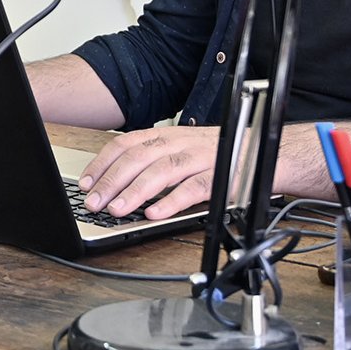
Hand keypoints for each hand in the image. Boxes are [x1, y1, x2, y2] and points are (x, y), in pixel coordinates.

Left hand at [76, 125, 220, 220]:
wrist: (265, 150)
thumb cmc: (219, 154)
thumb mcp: (181, 150)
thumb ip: (154, 161)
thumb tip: (118, 182)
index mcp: (166, 136)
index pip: (125, 144)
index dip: (102, 163)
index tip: (85, 183)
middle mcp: (180, 142)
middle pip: (139, 158)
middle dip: (112, 181)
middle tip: (94, 203)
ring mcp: (201, 157)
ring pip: (162, 171)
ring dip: (135, 191)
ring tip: (117, 210)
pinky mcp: (220, 175)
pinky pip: (193, 188)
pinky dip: (171, 201)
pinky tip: (154, 213)